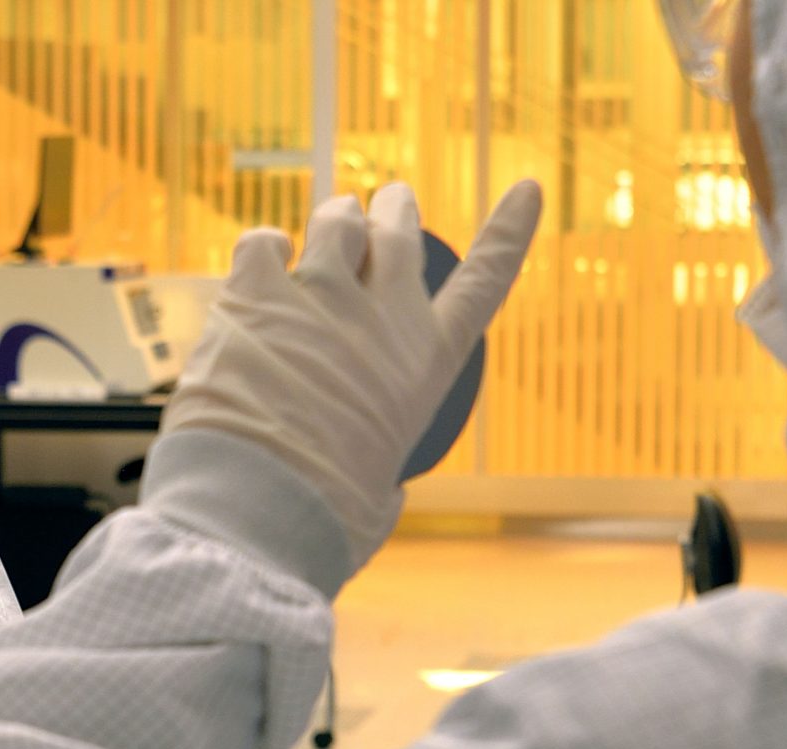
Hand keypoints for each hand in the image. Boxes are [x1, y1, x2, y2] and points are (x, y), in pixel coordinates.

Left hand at [153, 181, 542, 574]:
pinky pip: (264, 244)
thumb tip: (387, 493)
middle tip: (389, 200)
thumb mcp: (378, 504)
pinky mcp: (258, 293)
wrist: (261, 502)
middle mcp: (382, 316)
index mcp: (427, 366)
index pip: (484, 283)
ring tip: (331, 220)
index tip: (528, 190)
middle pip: (398, 237)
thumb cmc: (323, 519)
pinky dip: (266, 245)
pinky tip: (266, 253)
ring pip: (335, 225)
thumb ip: (388, 482)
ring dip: (334, 219)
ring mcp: (321, 296)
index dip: (508, 233)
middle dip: (394, 212)